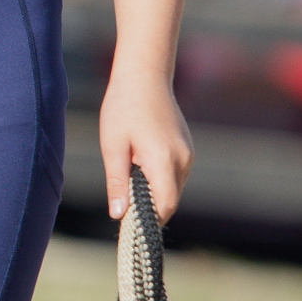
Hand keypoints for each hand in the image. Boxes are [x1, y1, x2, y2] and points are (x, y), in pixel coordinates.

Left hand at [99, 68, 192, 223]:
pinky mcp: (187, 147)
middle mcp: (183, 160)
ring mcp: (188, 153)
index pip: (165, 206)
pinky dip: (159, 176)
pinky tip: (139, 160)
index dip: (148, 220)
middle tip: (121, 198)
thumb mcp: (112, 145)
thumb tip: (119, 215)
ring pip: (172, 187)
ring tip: (128, 169)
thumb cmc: (123, 107)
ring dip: (153, 189)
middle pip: (169, 199)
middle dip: (148, 205)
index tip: (128, 225)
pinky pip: (174, 173)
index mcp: (164, 161)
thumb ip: (117, 182)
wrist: (144, 75)